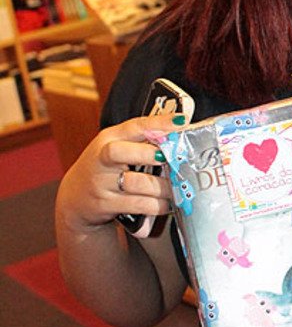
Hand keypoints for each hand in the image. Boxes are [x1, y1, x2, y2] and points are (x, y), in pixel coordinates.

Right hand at [56, 114, 176, 233]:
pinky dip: (157, 205)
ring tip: (176, 188)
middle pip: (121, 152)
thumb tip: (179, 134)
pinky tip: (166, 204)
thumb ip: (142, 141)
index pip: (134, 126)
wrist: (76, 198)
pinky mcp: (104, 204)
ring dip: (162, 187)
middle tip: (171, 160)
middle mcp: (101, 159)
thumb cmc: (105, 168)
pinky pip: (137, 205)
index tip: (180, 121)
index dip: (158, 122)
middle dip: (149, 155)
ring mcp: (100, 183)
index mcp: (108, 138)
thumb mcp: (117, 147)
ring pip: (136, 183)